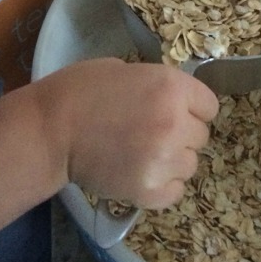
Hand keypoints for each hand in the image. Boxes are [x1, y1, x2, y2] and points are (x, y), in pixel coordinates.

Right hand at [34, 57, 218, 208]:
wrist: (52, 129)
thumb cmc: (81, 89)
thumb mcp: (125, 70)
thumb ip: (155, 85)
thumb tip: (170, 100)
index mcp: (171, 87)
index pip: (209, 105)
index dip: (192, 107)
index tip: (175, 109)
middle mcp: (175, 123)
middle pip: (201, 136)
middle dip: (181, 133)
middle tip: (151, 131)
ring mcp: (164, 160)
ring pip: (189, 165)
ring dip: (172, 160)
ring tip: (143, 153)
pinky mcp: (149, 191)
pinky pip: (175, 191)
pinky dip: (162, 185)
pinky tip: (141, 172)